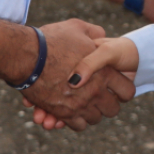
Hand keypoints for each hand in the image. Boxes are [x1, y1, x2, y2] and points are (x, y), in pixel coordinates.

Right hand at [19, 20, 134, 131]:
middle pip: (113, 109)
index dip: (122, 90)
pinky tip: (71, 110)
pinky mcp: (64, 113)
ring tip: (83, 103)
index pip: (127, 91)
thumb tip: (101, 35)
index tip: (114, 88)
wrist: (26, 56)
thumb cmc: (51, 40)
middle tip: (98, 97)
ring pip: (95, 118)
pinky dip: (75, 121)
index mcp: (104, 70)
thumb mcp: (77, 27)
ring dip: (90, 112)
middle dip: (107, 104)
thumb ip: (94, 32)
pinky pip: (78, 125)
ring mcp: (81, 104)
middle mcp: (96, 90)